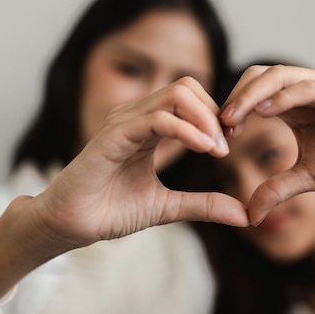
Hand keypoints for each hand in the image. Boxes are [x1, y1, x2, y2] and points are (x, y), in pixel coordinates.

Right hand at [32, 77, 248, 249]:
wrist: (71, 225)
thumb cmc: (110, 211)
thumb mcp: (168, 208)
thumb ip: (203, 205)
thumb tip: (243, 215)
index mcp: (148, 127)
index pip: (190, 99)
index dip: (215, 118)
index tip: (228, 147)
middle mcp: (137, 117)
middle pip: (187, 87)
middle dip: (214, 114)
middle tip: (225, 147)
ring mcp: (124, 122)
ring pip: (177, 95)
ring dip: (206, 120)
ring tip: (218, 150)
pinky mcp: (113, 135)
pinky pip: (158, 119)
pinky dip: (187, 130)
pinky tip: (204, 150)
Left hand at [219, 65, 314, 224]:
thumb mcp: (308, 178)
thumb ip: (276, 189)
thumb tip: (248, 216)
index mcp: (294, 104)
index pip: (253, 91)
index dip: (232, 108)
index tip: (216, 134)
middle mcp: (306, 89)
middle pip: (260, 76)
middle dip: (235, 97)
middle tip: (218, 125)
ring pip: (281, 76)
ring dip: (252, 95)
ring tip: (232, 118)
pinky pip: (310, 87)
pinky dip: (285, 96)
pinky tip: (266, 112)